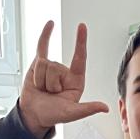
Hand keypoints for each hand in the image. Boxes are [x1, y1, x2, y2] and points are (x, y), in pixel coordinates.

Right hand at [19, 21, 108, 136]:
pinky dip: (45, 34)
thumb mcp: (71, 113)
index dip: (80, 42)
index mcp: (76, 81)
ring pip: (43, 64)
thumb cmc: (53, 114)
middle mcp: (65, 72)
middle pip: (54, 67)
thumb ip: (87, 109)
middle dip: (48, 83)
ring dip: (39, 80)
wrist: (34, 115)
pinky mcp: (40, 64)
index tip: (82, 27)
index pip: (79, 58)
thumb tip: (105, 108)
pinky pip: (42, 46)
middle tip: (50, 94)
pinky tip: (50, 24)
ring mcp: (53, 66)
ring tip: (42, 89)